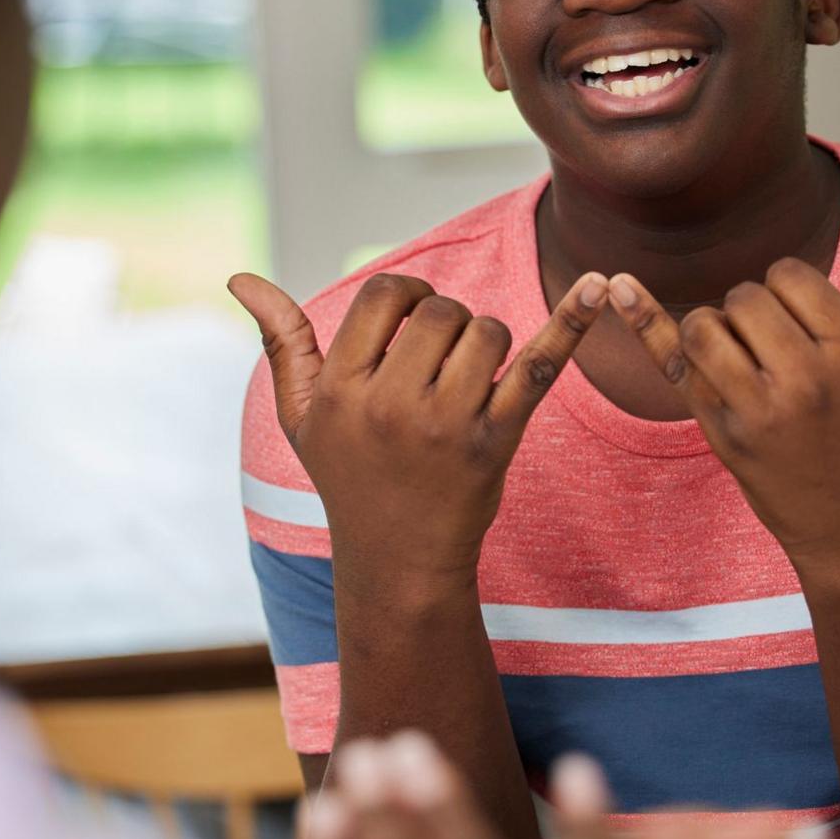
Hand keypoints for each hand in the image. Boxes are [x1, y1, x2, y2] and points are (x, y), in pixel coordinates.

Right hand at [228, 270, 608, 580]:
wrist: (398, 562)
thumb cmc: (348, 476)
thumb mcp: (303, 415)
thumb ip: (281, 341)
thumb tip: (239, 276)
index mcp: (342, 391)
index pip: (384, 296)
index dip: (403, 297)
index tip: (407, 327)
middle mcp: (391, 406)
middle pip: (440, 312)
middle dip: (447, 320)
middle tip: (441, 359)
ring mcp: (447, 426)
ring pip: (487, 333)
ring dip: (486, 341)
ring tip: (470, 377)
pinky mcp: (496, 443)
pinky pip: (538, 368)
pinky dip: (571, 327)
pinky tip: (600, 289)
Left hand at [605, 203, 839, 566]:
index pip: (789, 276)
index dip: (787, 290)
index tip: (802, 322)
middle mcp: (805, 379)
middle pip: (745, 298)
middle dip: (752, 312)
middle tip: (777, 351)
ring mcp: (758, 409)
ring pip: (706, 324)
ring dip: (716, 329)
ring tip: (745, 358)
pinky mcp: (722, 434)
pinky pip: (677, 364)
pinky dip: (648, 325)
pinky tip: (616, 288)